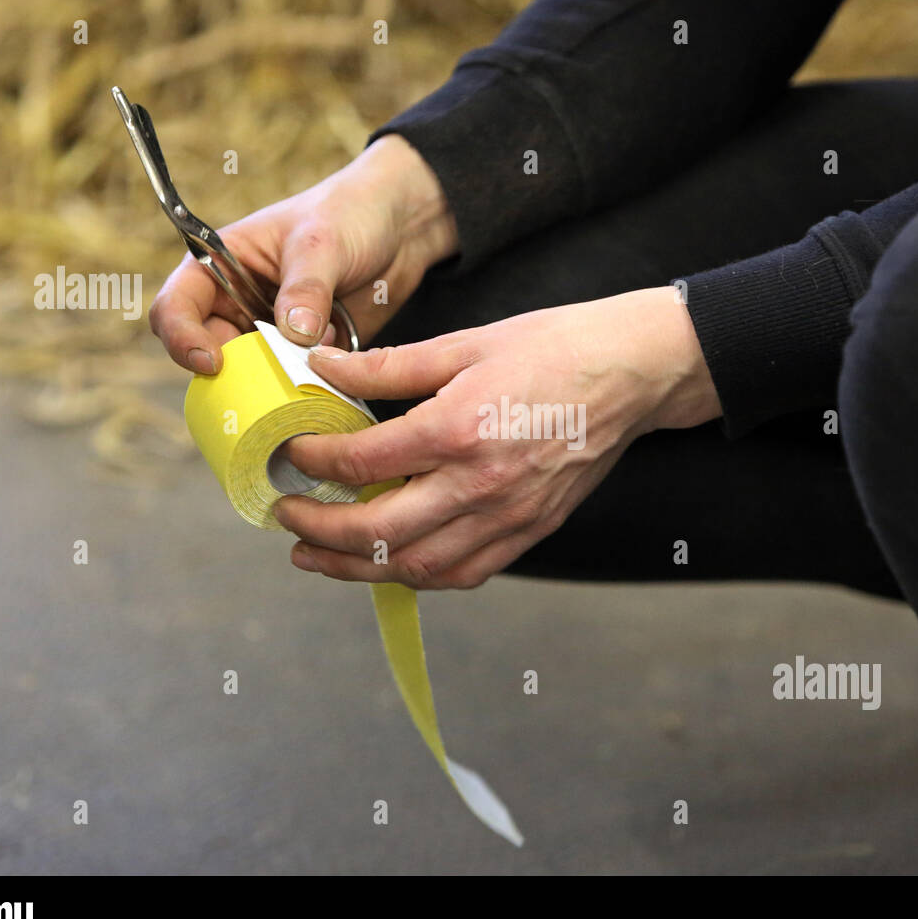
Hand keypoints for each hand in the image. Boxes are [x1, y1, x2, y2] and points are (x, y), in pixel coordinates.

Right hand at [149, 134, 458, 373]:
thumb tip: (295, 335)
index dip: (182, 337)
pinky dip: (307, 391)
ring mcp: (272, 333)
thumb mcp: (322, 242)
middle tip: (268, 382)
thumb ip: (306, 287)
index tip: (212, 362)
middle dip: (232, 374)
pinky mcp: (307, 355)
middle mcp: (238, 304)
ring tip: (307, 379)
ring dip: (273, 386)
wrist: (401, 226)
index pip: (176, 307)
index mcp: (220, 265)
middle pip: (209, 353)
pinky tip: (332, 386)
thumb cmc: (348, 213)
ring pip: (253, 377)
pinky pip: (295, 384)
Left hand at [273, 286, 721, 588]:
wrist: (632, 374)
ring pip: (415, 566)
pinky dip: (416, 575)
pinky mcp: (530, 531)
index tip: (291, 454)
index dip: (313, 462)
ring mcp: (509, 516)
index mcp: (460, 428)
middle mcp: (481, 484)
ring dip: (356, 567)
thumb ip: (387, 366)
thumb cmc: (555, 349)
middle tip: (285, 517)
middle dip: (319, 530)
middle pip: (377, 531)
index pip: (362, 462)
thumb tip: (322, 367)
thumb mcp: (465, 343)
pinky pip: (463, 573)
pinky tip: (388, 562)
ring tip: (316, 555)